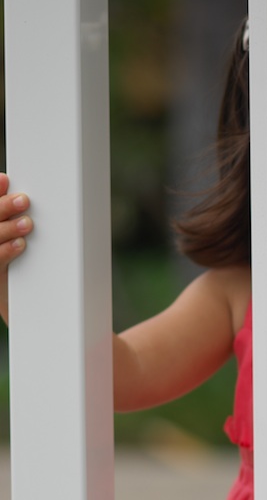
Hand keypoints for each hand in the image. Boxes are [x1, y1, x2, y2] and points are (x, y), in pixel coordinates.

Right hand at [0, 173, 32, 322]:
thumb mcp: (21, 247)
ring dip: (7, 228)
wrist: (32, 320)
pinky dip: (6, 251)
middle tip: (24, 200)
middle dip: (2, 206)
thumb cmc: (28, 278)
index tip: (5, 179)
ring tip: (28, 224)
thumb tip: (30, 198)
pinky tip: (20, 245)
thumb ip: (19, 225)